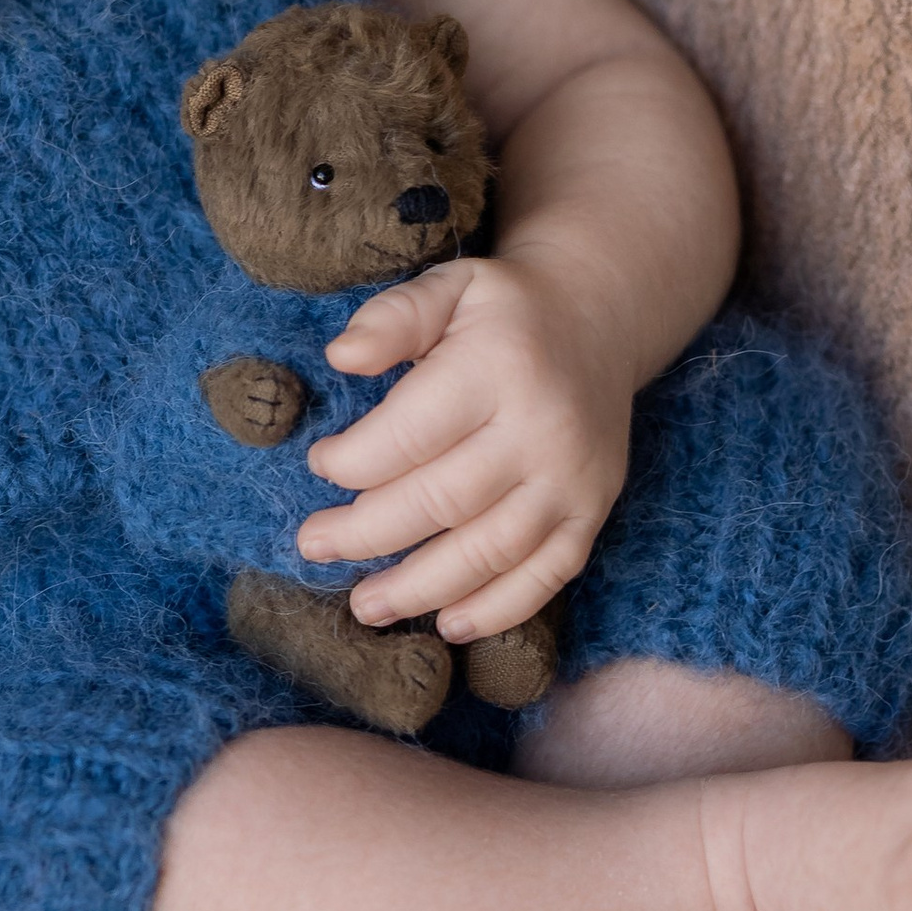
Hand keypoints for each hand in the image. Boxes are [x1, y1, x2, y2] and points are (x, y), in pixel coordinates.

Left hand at [296, 252, 631, 643]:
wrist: (598, 322)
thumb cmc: (503, 311)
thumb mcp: (448, 287)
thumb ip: (393, 318)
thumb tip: (340, 357)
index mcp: (500, 365)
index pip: (412, 434)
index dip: (354, 462)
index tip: (320, 466)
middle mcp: (544, 428)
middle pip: (443, 502)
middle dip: (368, 533)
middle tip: (314, 545)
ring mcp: (574, 478)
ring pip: (491, 552)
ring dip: (421, 589)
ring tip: (364, 605)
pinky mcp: (594, 513)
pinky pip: (546, 576)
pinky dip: (496, 611)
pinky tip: (446, 623)